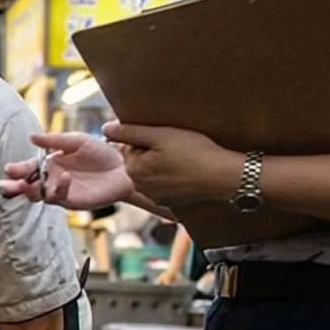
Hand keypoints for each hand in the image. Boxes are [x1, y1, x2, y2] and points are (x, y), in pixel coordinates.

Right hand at [0, 132, 134, 208]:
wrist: (123, 166)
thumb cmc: (100, 153)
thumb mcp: (77, 141)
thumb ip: (54, 140)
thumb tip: (31, 138)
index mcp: (48, 164)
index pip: (27, 168)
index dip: (17, 170)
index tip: (9, 169)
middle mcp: (50, 179)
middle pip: (26, 186)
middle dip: (14, 187)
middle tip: (5, 186)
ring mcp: (60, 192)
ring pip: (37, 196)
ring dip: (30, 191)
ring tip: (26, 184)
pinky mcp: (72, 201)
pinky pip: (58, 197)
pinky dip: (58, 188)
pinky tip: (64, 176)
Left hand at [103, 123, 244, 210]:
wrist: (224, 176)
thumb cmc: (194, 152)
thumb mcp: (160, 134)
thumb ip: (130, 131)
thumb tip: (105, 128)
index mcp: (133, 171)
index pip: (128, 146)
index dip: (147, 137)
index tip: (166, 137)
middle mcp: (141, 188)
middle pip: (140, 160)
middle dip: (153, 150)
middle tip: (177, 145)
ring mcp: (156, 197)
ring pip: (153, 171)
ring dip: (163, 162)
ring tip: (184, 157)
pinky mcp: (171, 201)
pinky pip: (167, 182)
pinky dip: (174, 175)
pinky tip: (189, 170)